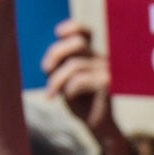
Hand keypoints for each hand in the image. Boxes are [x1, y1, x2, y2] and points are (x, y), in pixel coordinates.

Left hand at [45, 15, 114, 133]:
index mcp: (93, 55)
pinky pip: (79, 81)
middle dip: (56, 53)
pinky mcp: (107, 84)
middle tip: (45, 69)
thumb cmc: (80, 103)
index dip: (73, 27)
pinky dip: (68, 90)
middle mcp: (102, 59)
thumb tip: (46, 60)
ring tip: (51, 93)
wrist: (98, 126)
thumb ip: (60, 67)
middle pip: (77, 43)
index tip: (57, 33)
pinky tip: (68, 99)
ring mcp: (107, 70)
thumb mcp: (66, 82)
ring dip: (57, 80)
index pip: (85, 32)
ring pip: (74, 65)